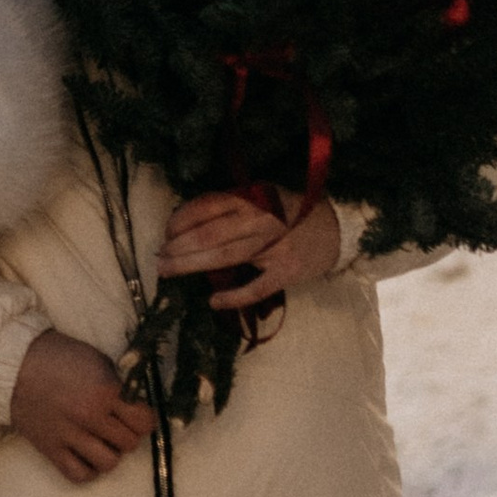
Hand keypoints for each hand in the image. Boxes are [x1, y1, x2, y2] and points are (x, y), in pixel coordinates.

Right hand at [8, 329, 153, 482]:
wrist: (13, 365)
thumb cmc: (58, 357)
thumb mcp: (97, 360)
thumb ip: (119, 385)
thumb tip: (137, 405)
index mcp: (104, 391)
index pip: (143, 421)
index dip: (143, 418)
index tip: (137, 414)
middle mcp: (89, 416)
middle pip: (129, 443)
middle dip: (128, 434)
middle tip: (117, 424)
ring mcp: (69, 436)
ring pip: (109, 463)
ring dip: (110, 453)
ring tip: (103, 441)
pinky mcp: (51, 449)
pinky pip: (79, 474)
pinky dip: (88, 469)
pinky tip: (87, 455)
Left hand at [157, 189, 343, 310]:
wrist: (338, 229)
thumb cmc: (292, 212)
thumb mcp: (264, 196)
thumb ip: (233, 204)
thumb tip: (188, 218)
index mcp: (254, 197)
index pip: (209, 206)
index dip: (182, 220)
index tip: (166, 232)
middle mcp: (262, 219)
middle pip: (211, 234)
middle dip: (179, 247)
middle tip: (159, 259)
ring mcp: (275, 247)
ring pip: (226, 257)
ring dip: (193, 266)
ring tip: (169, 272)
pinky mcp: (287, 272)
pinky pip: (256, 287)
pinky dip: (233, 296)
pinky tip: (213, 301)